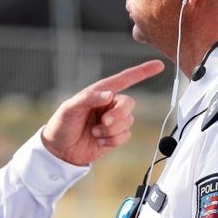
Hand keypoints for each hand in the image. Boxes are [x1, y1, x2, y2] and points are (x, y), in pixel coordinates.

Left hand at [41, 59, 164, 165]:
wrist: (59, 151)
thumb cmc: (61, 125)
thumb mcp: (70, 108)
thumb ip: (89, 98)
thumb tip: (109, 94)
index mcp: (100, 92)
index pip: (125, 79)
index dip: (142, 72)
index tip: (158, 65)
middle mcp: (109, 105)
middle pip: (129, 104)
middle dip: (118, 115)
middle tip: (103, 122)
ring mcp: (112, 121)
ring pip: (128, 122)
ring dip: (111, 130)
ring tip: (94, 132)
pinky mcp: (114, 136)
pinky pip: (125, 136)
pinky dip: (112, 140)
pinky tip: (98, 141)